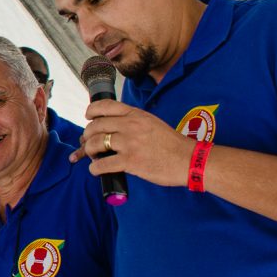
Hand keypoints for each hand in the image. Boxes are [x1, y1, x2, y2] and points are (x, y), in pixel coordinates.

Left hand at [68, 99, 194, 186]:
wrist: (189, 160)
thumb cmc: (172, 144)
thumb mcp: (152, 123)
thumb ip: (133, 121)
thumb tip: (114, 127)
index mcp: (136, 114)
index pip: (105, 106)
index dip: (91, 111)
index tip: (88, 118)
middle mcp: (130, 125)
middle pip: (95, 126)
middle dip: (87, 136)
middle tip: (89, 143)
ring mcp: (129, 143)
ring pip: (95, 143)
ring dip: (89, 151)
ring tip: (93, 157)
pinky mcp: (130, 162)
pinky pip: (102, 164)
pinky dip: (95, 169)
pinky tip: (97, 170)